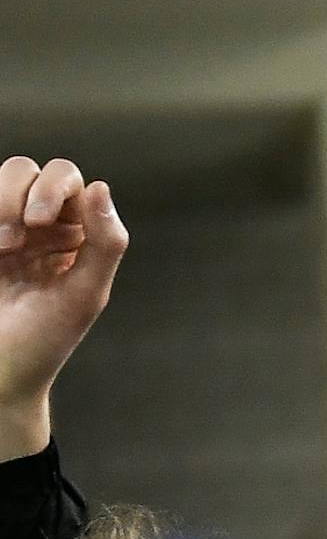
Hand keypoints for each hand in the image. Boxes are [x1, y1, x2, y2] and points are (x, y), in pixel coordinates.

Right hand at [0, 159, 126, 460]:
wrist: (1, 368)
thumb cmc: (45, 337)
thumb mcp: (84, 294)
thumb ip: (104, 244)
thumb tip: (101, 187)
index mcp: (77, 236)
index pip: (70, 182)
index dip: (54, 188)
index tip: (39, 222)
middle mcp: (41, 226)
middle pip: (31, 170)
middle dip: (23, 191)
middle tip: (24, 229)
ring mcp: (6, 229)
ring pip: (3, 177)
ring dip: (1, 202)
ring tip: (4, 247)